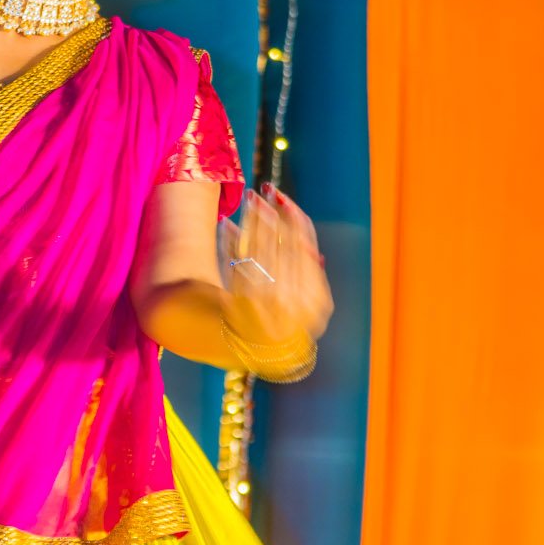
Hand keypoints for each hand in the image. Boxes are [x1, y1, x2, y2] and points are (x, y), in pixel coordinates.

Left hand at [218, 184, 333, 347]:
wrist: (247, 352)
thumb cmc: (277, 320)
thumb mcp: (304, 302)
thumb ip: (310, 275)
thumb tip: (316, 250)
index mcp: (317, 304)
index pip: (306, 250)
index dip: (296, 221)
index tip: (284, 201)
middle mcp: (295, 308)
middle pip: (283, 247)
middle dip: (273, 215)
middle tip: (263, 192)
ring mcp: (266, 310)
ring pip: (261, 251)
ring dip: (254, 221)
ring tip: (249, 202)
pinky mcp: (238, 310)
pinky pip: (236, 265)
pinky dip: (231, 242)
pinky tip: (227, 226)